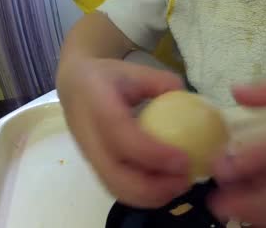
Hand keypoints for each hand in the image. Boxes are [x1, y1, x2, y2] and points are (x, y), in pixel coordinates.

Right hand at [57, 57, 190, 207]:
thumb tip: (191, 101)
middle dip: (153, 187)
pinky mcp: (94, 166)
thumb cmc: (108, 77)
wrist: (73, 84)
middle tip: (186, 180)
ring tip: (179, 186)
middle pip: (115, 175)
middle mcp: (88, 136)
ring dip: (149, 196)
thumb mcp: (135, 70)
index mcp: (97, 105)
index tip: (184, 160)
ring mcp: (88, 155)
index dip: (152, 153)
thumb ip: (162, 83)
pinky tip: (166, 187)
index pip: (121, 136)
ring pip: (114, 187)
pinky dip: (142, 195)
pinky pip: (116, 187)